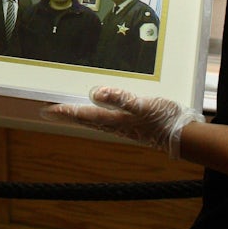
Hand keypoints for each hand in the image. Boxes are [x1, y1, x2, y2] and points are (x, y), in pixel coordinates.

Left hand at [41, 86, 202, 157]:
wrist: (182, 135)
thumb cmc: (163, 119)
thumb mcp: (143, 106)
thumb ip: (120, 99)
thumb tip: (96, 93)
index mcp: (113, 120)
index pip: (83, 114)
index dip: (64, 111)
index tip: (45, 109)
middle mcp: (114, 124)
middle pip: (84, 119)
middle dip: (66, 114)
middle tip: (47, 111)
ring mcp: (122, 125)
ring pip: (93, 120)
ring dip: (78, 115)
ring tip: (66, 110)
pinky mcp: (132, 123)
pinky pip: (107, 117)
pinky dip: (97, 112)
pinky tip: (100, 108)